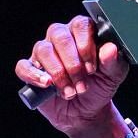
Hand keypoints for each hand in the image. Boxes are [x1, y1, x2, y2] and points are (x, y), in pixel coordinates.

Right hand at [15, 15, 131, 137]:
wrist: (86, 112)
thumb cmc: (99, 87)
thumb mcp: (113, 76)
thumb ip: (114, 62)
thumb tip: (110, 49)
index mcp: (81, 33)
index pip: (80, 25)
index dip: (85, 45)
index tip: (92, 68)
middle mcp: (61, 38)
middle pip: (59, 35)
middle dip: (72, 63)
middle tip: (82, 84)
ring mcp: (44, 53)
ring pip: (43, 50)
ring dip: (58, 73)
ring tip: (70, 92)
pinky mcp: (31, 70)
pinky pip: (23, 67)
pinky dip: (34, 75)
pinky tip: (47, 84)